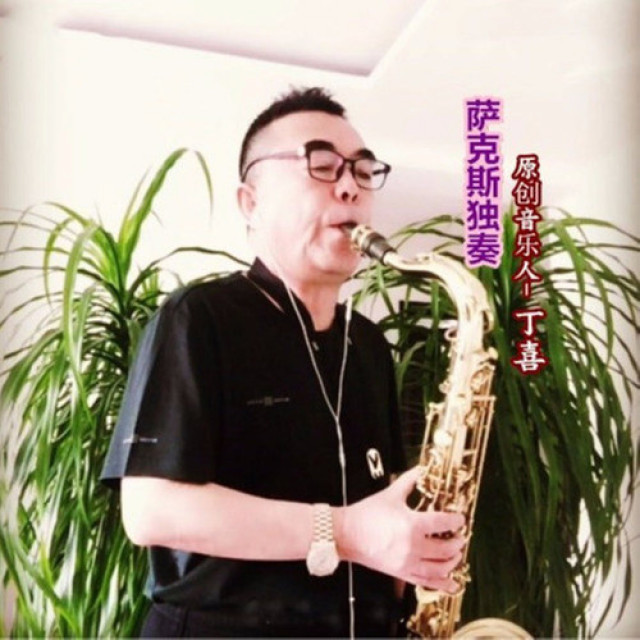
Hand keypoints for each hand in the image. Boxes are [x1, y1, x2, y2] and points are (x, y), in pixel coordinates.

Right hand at [335, 467, 465, 591]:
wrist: (347, 534)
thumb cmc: (366, 514)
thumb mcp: (390, 494)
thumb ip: (409, 481)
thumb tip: (421, 469)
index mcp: (411, 524)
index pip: (442, 523)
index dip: (455, 521)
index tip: (460, 519)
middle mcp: (413, 546)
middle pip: (445, 548)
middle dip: (457, 543)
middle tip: (460, 537)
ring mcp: (407, 562)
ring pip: (440, 568)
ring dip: (452, 562)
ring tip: (456, 555)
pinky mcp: (401, 573)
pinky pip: (426, 581)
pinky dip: (441, 583)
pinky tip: (451, 582)